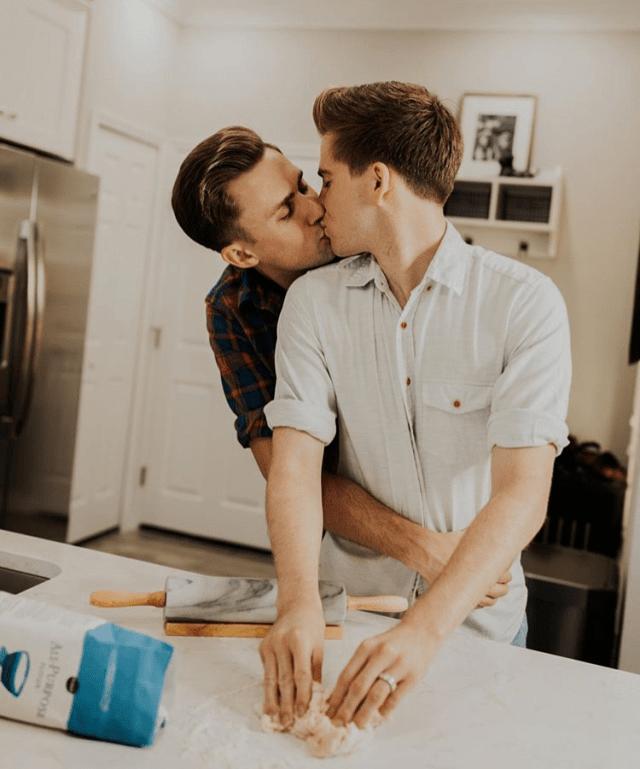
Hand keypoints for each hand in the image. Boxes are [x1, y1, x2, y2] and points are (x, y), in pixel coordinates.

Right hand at [259, 601, 325, 728]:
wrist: (296, 605)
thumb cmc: (312, 626)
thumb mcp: (319, 646)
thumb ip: (315, 671)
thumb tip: (315, 699)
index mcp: (300, 640)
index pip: (301, 674)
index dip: (302, 695)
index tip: (303, 712)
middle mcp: (282, 642)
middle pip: (284, 678)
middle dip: (286, 703)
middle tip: (288, 722)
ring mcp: (270, 644)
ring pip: (270, 678)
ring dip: (272, 700)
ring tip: (274, 717)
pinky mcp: (262, 647)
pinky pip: (266, 672)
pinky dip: (268, 688)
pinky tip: (270, 701)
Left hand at [326, 618, 438, 728]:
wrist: (422, 631)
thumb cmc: (392, 643)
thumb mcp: (372, 647)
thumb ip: (360, 667)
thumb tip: (343, 696)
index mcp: (366, 647)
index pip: (346, 675)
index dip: (336, 696)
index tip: (329, 711)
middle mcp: (381, 655)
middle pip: (358, 687)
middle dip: (346, 709)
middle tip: (338, 724)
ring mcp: (398, 666)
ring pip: (376, 695)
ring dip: (364, 713)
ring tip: (357, 725)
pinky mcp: (413, 677)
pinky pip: (395, 699)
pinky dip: (385, 710)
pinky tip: (380, 715)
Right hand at [420, 530, 511, 607]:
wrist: (426, 550)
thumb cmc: (445, 542)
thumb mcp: (467, 538)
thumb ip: (482, 540)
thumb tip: (494, 534)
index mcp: (481, 568)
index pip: (504, 577)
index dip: (507, 574)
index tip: (505, 571)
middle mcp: (474, 582)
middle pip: (499, 591)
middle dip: (503, 586)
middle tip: (502, 581)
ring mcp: (465, 591)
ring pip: (488, 602)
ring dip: (493, 597)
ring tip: (493, 590)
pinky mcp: (455, 596)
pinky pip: (474, 606)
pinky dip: (480, 603)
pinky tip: (480, 596)